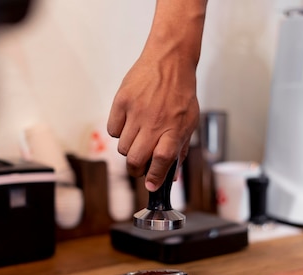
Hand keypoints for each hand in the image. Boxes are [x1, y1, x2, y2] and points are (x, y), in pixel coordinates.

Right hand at [107, 53, 198, 191]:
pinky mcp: (122, 101)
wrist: (169, 60)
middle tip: (139, 168)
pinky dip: (119, 132)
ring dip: (128, 150)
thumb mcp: (189, 121)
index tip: (151, 185)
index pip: (161, 160)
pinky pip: (113, 130)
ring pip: (122, 147)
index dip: (155, 176)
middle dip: (136, 170)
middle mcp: (154, 122)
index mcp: (174, 128)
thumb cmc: (181, 92)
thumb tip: (172, 176)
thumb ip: (181, 149)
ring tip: (137, 140)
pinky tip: (128, 123)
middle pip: (135, 159)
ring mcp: (136, 112)